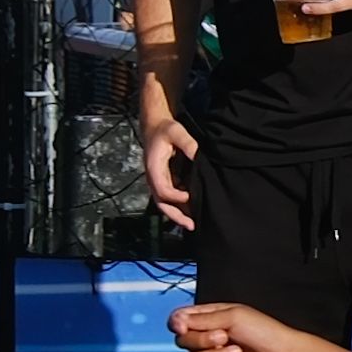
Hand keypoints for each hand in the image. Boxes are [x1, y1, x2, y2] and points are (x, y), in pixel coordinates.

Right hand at [139, 103, 200, 228]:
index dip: (176, 197)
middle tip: (191, 225)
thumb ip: (187, 142)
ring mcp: (157, 181)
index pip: (163, 189)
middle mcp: (153, 177)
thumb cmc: (165, 129)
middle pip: (161, 203)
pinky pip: (168, 199)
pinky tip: (191, 212)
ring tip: (193, 224)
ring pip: (164, 204)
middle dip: (176, 216)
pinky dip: (178, 207)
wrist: (154, 126)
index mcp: (154, 168)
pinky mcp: (162, 181)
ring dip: (177, 215)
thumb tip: (198, 155)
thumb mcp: (176, 131)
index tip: (189, 197)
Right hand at [171, 299, 309, 351]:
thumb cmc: (265, 332)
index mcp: (211, 316)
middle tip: (224, 337)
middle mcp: (209, 335)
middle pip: (183, 340)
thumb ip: (202, 319)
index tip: (183, 326)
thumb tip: (176, 320)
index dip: (177, 323)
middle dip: (202, 340)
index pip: (180, 319)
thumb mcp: (233, 317)